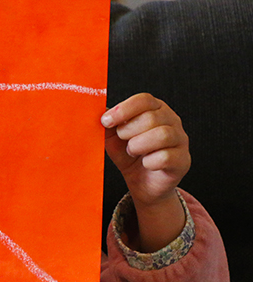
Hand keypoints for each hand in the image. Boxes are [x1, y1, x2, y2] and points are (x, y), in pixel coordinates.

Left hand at [102, 93, 190, 250]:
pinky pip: (166, 157)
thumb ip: (108, 123)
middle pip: (151, 117)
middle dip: (128, 131)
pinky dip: (149, 161)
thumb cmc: (129, 155)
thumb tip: (99, 111)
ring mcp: (180, 140)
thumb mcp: (113, 137)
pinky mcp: (183, 160)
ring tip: (132, 151)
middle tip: (123, 140)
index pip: (144, 99)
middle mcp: (172, 121)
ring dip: (139, 145)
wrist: (142, 182)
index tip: (106, 121)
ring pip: (162, 135)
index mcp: (155, 109)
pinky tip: (145, 163)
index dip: (123, 109)